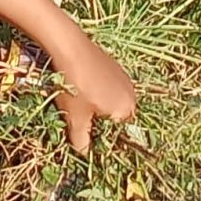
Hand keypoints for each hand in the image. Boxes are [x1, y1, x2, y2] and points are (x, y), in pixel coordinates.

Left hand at [49, 37, 139, 153]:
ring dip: (97, 106)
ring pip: (111, 101)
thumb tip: (83, 153)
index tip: (85, 138)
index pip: (118, 134)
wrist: (70, 47)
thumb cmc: (75, 86)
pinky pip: (107, 87)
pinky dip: (96, 92)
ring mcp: (123, 78)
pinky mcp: (113, 66)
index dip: (101, 138)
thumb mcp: (75, 117)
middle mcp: (130, 94)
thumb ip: (81, 139)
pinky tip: (79, 89)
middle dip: (99, 122)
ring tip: (77, 105)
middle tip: (79, 122)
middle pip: (115, 118)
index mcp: (126, 109)